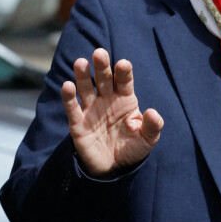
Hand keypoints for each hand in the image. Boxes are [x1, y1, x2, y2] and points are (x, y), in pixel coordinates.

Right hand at [61, 48, 163, 177]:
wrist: (113, 168)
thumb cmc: (132, 148)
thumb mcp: (147, 139)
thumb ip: (152, 126)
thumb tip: (153, 112)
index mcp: (125, 100)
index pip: (124, 82)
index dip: (123, 73)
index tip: (123, 64)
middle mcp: (107, 100)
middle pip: (104, 79)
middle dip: (102, 67)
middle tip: (99, 53)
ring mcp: (91, 110)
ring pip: (86, 89)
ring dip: (83, 76)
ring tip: (81, 63)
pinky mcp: (78, 123)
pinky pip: (72, 108)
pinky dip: (69, 97)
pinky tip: (68, 86)